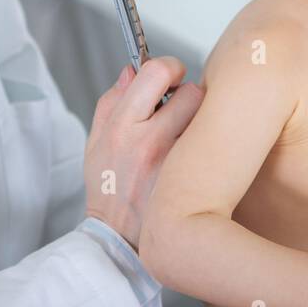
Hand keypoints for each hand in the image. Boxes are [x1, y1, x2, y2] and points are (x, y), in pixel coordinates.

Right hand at [83, 58, 203, 250]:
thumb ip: (111, 101)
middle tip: (181, 108)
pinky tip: (195, 159)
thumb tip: (130, 71)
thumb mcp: (95, 141)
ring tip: (187, 135)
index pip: (155, 72)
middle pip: (192, 92)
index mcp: (122, 127)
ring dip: (200, 121)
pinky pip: (213, 149)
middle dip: (188, 96)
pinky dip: (207, 147)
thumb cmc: (107, 188)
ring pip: (207, 119)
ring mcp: (176, 164)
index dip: (168, 67)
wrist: (117, 239)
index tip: (170, 75)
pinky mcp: (195, 183)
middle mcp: (150, 142)